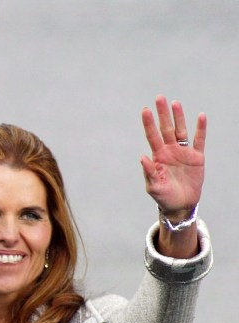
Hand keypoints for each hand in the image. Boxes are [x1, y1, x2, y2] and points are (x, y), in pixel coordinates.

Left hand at [140, 94, 205, 220]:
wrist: (181, 204)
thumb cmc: (164, 196)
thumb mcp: (153, 187)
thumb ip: (148, 172)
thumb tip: (141, 157)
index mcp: (157, 156)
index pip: (152, 136)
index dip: (149, 123)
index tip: (145, 110)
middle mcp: (170, 150)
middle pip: (165, 128)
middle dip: (162, 114)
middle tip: (159, 97)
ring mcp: (183, 152)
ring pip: (181, 130)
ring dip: (179, 117)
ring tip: (175, 103)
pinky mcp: (197, 157)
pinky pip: (199, 140)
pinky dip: (201, 129)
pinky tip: (200, 116)